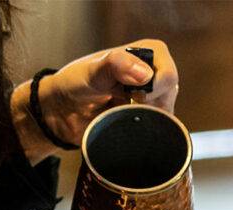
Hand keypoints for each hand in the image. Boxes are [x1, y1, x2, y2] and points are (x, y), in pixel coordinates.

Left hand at [11, 39, 178, 164]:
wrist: (63, 112)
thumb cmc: (75, 83)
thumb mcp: (91, 71)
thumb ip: (115, 65)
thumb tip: (146, 76)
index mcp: (148, 54)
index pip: (168, 75)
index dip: (154, 89)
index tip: (131, 95)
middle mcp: (155, 74)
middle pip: (170, 98)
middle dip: (150, 107)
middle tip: (125, 106)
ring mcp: (153, 99)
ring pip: (166, 116)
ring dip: (146, 121)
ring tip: (122, 117)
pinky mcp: (146, 119)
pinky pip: (158, 130)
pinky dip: (145, 133)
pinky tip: (129, 129)